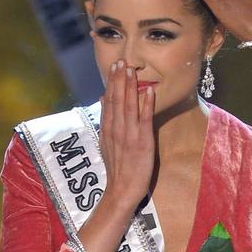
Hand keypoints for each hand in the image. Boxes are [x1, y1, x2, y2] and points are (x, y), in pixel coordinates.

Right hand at [100, 60, 154, 209]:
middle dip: (119, 79)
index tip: (113, 67)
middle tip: (121, 61)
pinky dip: (146, 105)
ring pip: (128, 106)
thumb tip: (102, 99)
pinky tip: (149, 91)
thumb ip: (105, 121)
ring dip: (130, 87)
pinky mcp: (142, 142)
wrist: (121, 191)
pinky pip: (144, 120)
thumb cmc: (117, 170)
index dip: (112, 83)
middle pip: (117, 100)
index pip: (109, 101)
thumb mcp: (105, 143)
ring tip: (131, 70)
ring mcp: (129, 135)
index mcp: (108, 129)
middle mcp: (117, 129)